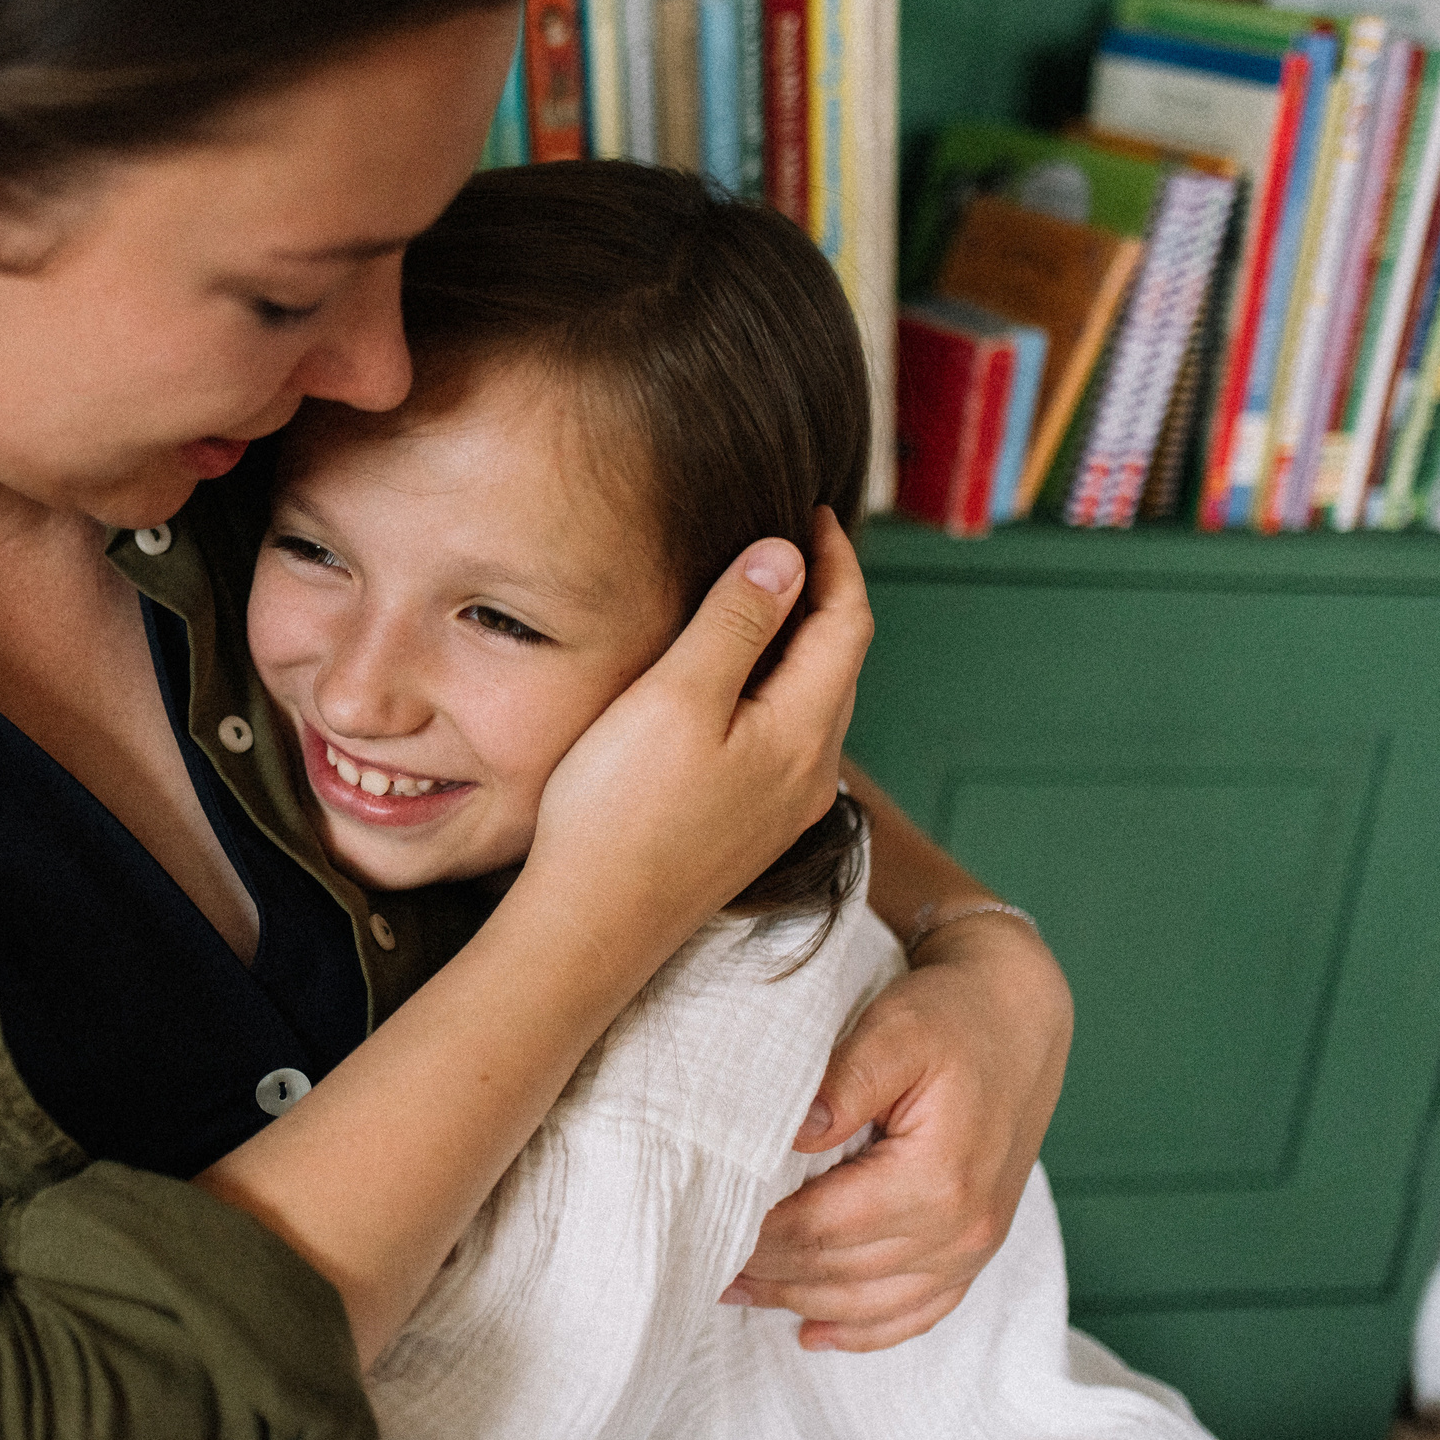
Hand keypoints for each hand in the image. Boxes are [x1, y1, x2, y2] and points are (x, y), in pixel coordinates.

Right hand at [528, 508, 870, 947]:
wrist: (591, 926)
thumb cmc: (622, 812)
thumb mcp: (677, 697)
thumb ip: (736, 623)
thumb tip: (786, 557)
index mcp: (804, 733)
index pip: (848, 624)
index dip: (835, 561)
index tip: (809, 512)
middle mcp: (809, 773)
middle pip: (838, 663)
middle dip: (821, 597)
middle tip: (787, 544)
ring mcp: (782, 808)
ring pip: (813, 703)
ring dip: (797, 645)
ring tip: (759, 600)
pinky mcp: (749, 829)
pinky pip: (784, 738)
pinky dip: (773, 689)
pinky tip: (731, 685)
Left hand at [730, 910, 1071, 1349]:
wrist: (1019, 1020)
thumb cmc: (951, 1018)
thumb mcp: (893, 1032)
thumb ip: (840, 1085)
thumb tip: (788, 1135)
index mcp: (938, 1179)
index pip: (822, 1228)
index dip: (759, 1235)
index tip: (705, 1226)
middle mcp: (962, 1229)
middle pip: (840, 1273)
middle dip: (768, 1272)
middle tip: (702, 1262)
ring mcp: (975, 1248)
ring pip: (870, 1303)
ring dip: (800, 1303)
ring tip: (737, 1290)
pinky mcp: (977, 1249)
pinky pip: (918, 1313)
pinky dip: (864, 1331)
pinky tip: (815, 1333)